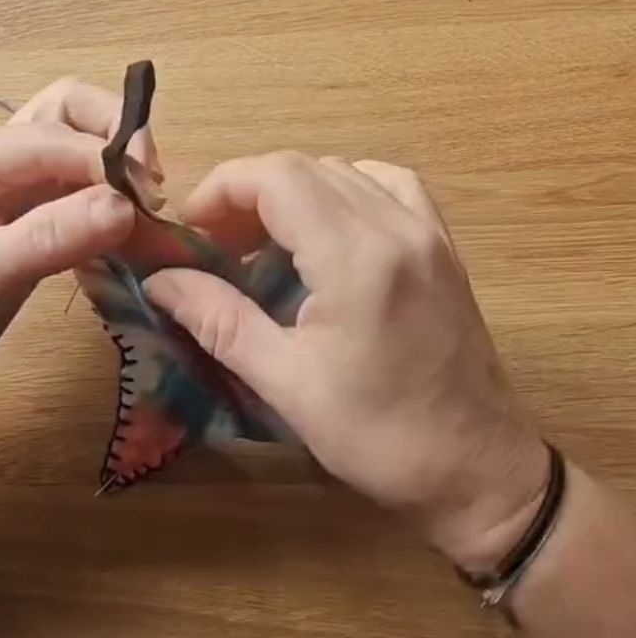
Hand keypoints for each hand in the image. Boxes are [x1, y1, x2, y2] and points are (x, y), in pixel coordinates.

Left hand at [0, 80, 158, 414]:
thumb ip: (48, 238)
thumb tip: (125, 207)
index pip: (53, 134)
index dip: (108, 159)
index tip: (150, 202)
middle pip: (71, 111)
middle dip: (119, 139)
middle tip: (150, 193)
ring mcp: (13, 184)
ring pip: (80, 145)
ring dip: (120, 167)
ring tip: (148, 215)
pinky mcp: (30, 215)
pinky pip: (81, 190)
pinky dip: (112, 203)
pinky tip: (131, 235)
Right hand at [143, 153, 548, 570]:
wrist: (477, 469)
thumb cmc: (379, 437)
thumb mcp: (286, 382)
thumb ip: (219, 319)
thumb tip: (159, 280)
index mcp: (357, 257)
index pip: (277, 177)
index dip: (221, 189)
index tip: (188, 232)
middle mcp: (397, 226)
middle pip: (306, 168)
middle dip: (247, 195)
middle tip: (213, 248)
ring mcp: (428, 232)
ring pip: (344, 173)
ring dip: (291, 195)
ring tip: (260, 245)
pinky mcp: (444, 248)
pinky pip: (387, 187)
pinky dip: (343, 193)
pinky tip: (324, 232)